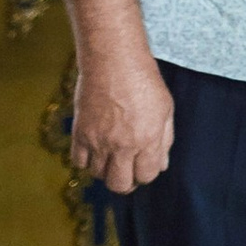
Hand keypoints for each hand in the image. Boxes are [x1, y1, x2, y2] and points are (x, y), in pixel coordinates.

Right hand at [70, 48, 173, 193]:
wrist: (113, 60)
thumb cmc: (144, 80)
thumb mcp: (166, 107)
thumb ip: (165, 139)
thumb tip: (162, 164)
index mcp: (147, 138)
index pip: (147, 176)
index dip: (147, 173)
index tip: (145, 164)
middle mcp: (122, 145)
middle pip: (120, 185)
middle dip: (127, 181)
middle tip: (128, 171)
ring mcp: (98, 141)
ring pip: (98, 175)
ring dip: (107, 169)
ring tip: (113, 154)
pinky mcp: (80, 134)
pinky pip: (79, 162)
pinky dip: (87, 160)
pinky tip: (95, 148)